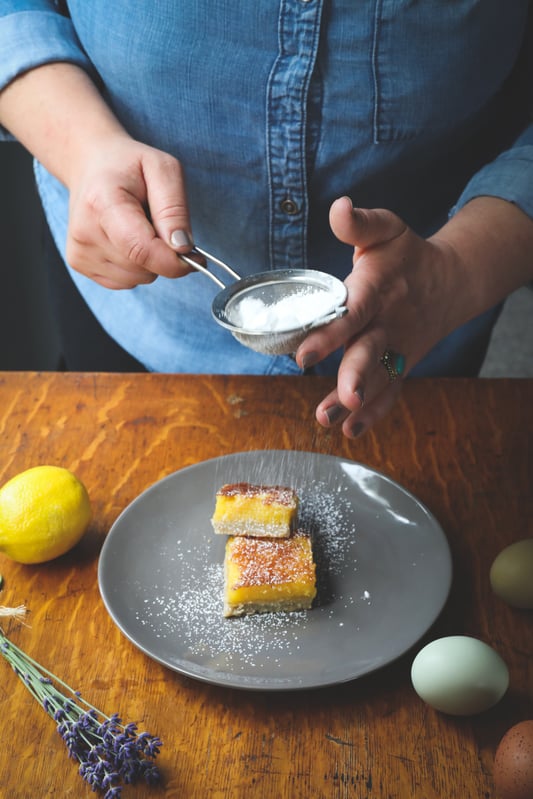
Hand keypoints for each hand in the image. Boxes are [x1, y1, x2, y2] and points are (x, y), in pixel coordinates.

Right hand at [66, 133, 194, 288]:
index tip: (195, 258)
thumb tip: (183, 248)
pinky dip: (134, 266)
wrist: (89, 163)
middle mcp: (85, 232)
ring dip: (148, 260)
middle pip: (142, 268)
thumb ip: (175, 209)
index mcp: (102, 203)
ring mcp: (79, 251)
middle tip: (156, 223)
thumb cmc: (128, 165)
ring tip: (138, 227)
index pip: (142, 250)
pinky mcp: (80, 264)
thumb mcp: (163, 169)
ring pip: (136, 278)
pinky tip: (126, 239)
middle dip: (163, 254)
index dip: (174, 262)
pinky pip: (125, 282)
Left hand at [296, 196, 458, 436]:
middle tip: (342, 396)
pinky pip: (390, 391)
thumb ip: (359, 223)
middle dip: (355, 374)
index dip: (329, 333)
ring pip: (378, 378)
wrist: (448, 282)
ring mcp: (396, 347)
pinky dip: (374, 413)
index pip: (352, 312)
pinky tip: (350, 430)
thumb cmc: (405, 255)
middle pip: (371, 351)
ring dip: (357, 401)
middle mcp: (388, 322)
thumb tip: (338, 207)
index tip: (304, 355)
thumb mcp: (386, 229)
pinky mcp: (400, 364)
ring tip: (329, 419)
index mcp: (378, 289)